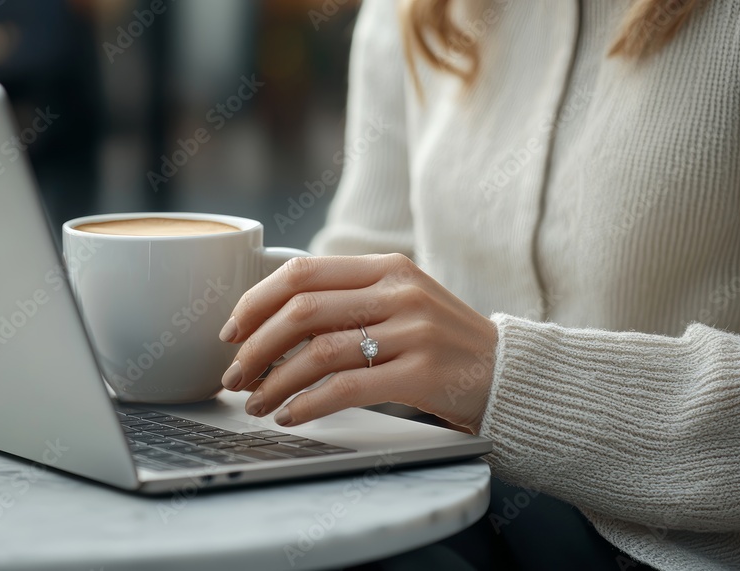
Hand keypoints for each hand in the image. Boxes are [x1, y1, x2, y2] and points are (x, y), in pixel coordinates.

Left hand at [217, 254, 496, 431]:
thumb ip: (348, 300)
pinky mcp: (421, 373)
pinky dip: (307, 404)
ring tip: (255, 404)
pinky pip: (347, 389)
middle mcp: (398, 292)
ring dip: (274, 382)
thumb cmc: (442, 343)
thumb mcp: (401, 302)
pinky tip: (290, 416)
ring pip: (318, 352)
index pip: (302, 272)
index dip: (255, 301)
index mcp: (385, 267)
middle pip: (302, 311)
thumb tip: (270, 323)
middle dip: (255, 347)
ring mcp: (413, 331)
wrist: (508, 374)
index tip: (231, 331)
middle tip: (234, 376)